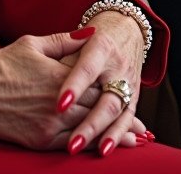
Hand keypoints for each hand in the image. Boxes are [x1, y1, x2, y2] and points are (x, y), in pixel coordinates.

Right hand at [0, 17, 146, 154]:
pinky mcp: (40, 141)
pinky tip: (102, 150)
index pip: (96, 85)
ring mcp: (50, 125)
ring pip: (90, 131)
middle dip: (122, 119)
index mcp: (59, 76)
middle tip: (145, 128)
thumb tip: (89, 34)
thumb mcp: (32, 43)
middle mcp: (59, 103)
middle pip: (98, 111)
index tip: (133, 95)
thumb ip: (64, 40)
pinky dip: (91, 148)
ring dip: (113, 137)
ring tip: (134, 142)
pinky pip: (72, 147)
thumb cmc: (1, 65)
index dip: (116, 91)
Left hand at [58, 11, 148, 156]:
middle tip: (71, 141)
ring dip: (103, 134)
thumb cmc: (90, 39)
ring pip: (117, 113)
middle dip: (90, 123)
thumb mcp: (76, 39)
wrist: (123, 32)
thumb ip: (63, 55)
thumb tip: (47, 75)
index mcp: (101, 46)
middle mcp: (117, 66)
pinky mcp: (134, 98)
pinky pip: (126, 120)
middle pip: (105, 98)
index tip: (59, 105)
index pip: (86, 69)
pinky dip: (117, 136)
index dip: (74, 87)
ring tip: (86, 148)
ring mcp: (128, 84)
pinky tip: (105, 149)